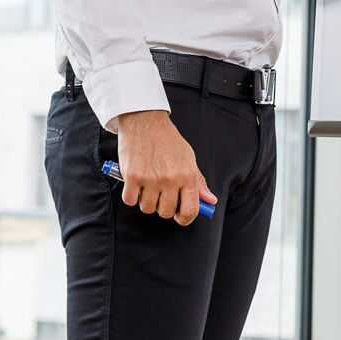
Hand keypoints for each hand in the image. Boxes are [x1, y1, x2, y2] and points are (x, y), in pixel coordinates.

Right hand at [115, 110, 216, 225]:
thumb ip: (198, 182)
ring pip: (147, 208)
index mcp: (187, 175)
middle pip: (165, 212)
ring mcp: (150, 178)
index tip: (179, 217)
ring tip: (148, 185)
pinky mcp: (132, 176)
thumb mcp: (189, 158)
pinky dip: (131, 196)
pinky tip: (135, 184)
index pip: (190, 210)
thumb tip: (210, 201)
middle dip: (162, 207)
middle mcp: (170, 179)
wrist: (145, 120)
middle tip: (160, 195)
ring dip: (146, 201)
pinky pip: (130, 201)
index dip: (185, 219)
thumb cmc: (168, 140)